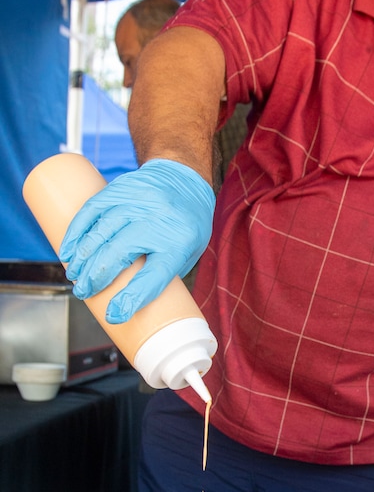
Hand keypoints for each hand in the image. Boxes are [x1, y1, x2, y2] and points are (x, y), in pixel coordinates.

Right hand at [60, 159, 214, 322]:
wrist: (183, 177)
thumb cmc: (186, 224)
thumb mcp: (187, 251)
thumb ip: (161, 272)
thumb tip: (129, 301)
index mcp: (179, 242)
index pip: (155, 275)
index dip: (133, 298)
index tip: (115, 314)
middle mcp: (157, 220)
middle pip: (119, 254)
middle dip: (96, 279)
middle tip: (83, 293)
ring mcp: (137, 202)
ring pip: (101, 233)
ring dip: (83, 259)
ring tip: (75, 278)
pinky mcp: (119, 189)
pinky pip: (91, 211)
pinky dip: (76, 232)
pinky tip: (68, 251)